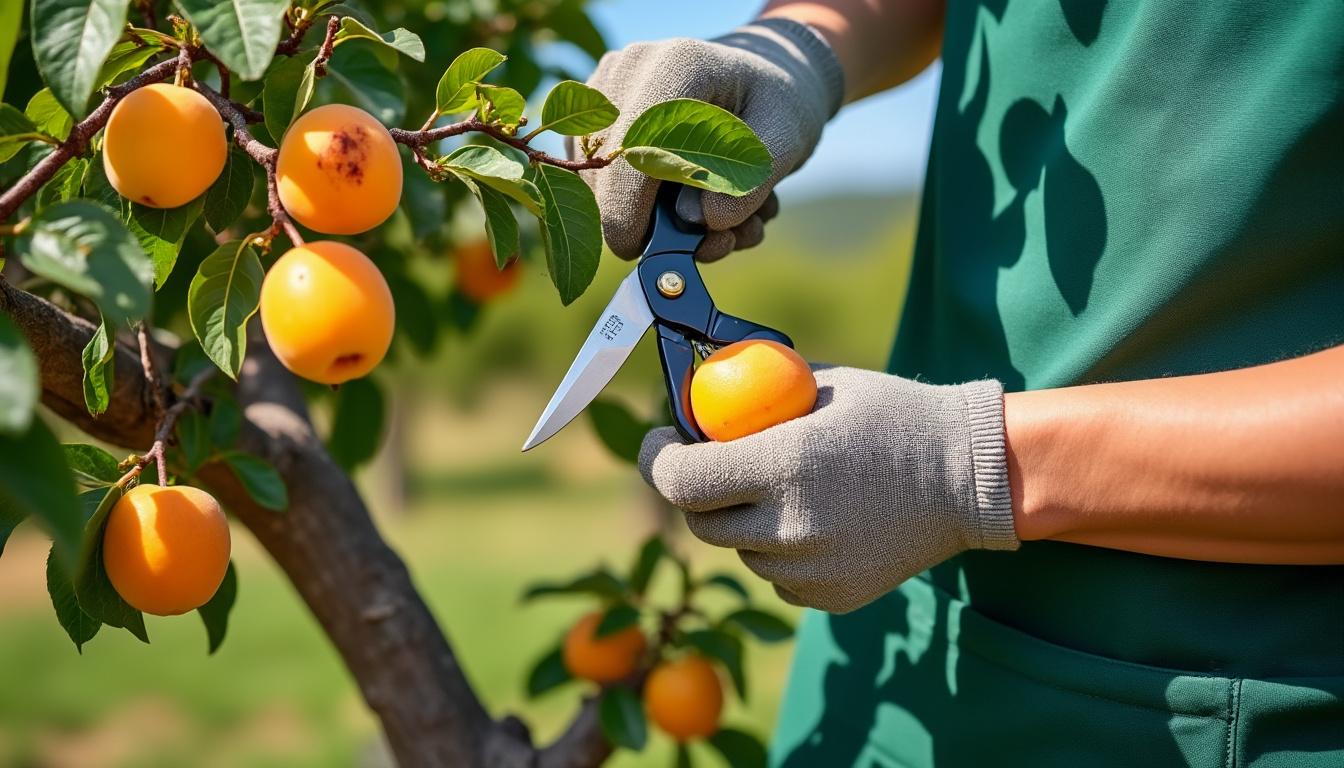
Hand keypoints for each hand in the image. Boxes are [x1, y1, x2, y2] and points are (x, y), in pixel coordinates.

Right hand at [573, 18, 843, 260]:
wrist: (762, 77)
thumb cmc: (776, 104)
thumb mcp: (785, 139)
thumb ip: (747, 183)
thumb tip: (697, 222)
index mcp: (677, 65)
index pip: (633, 149)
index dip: (631, 210)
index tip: (652, 251)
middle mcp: (628, 71)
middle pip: (606, 173)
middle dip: (654, 226)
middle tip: (723, 240)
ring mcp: (604, 96)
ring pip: (598, 185)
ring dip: (656, 222)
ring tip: (728, 217)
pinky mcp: (594, 123)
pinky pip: (600, 186)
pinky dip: (645, 212)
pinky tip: (700, 205)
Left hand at [638, 367, 1017, 612]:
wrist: (970, 477)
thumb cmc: (894, 417)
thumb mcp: (821, 384)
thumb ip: (754, 391)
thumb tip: (697, 389)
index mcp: (784, 464)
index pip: (681, 481)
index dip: (658, 460)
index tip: (662, 442)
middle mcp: (791, 524)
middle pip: (699, 523)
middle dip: (697, 492)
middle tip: (714, 467)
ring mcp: (812, 568)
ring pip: (740, 551)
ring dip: (743, 522)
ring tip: (786, 490)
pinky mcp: (830, 597)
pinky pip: (776, 577)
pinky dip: (779, 552)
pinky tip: (816, 521)